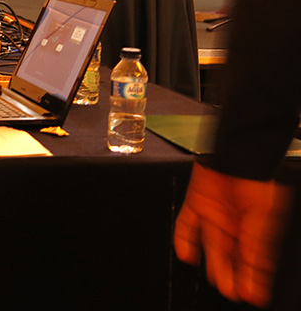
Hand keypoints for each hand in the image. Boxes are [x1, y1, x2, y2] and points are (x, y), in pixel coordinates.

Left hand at [174, 163, 290, 307]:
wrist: (237, 151)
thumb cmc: (257, 178)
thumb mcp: (263, 216)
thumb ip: (256, 244)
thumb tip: (256, 270)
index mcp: (255, 226)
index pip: (252, 257)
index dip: (252, 277)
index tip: (251, 295)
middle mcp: (234, 222)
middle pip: (231, 254)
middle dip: (231, 273)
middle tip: (231, 291)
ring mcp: (214, 214)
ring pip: (211, 244)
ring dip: (213, 263)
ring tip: (216, 280)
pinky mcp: (195, 203)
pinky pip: (186, 224)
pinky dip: (184, 239)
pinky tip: (187, 255)